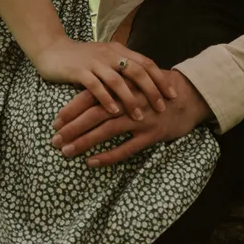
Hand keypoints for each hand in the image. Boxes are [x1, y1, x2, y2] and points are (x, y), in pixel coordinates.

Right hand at [32, 37, 176, 123]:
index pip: (146, 63)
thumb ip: (121, 66)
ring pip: (119, 80)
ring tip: (140, 115)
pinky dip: (107, 100)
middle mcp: (110, 54)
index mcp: (119, 50)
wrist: (53, 49)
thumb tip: (144, 83)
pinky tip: (114, 112)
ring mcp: (95, 62)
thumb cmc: (81, 58)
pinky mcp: (80, 71)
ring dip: (131, 100)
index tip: (173, 94)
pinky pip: (96, 86)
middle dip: (152, 90)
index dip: (160, 78)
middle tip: (162, 107)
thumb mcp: (105, 58)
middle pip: (137, 71)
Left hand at [51, 70, 212, 166]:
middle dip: (72, 127)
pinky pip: (126, 148)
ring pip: (106, 131)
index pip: (92, 97)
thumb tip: (89, 92)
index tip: (55, 121)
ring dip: (84, 141)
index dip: (72, 109)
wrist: (190, 96)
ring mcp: (140, 118)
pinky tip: (92, 162)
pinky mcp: (151, 134)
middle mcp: (128, 102)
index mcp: (122, 87)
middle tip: (54, 140)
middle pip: (94, 114)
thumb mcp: (136, 81)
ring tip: (66, 152)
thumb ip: (115, 86)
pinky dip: (108, 155)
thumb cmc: (159, 89)